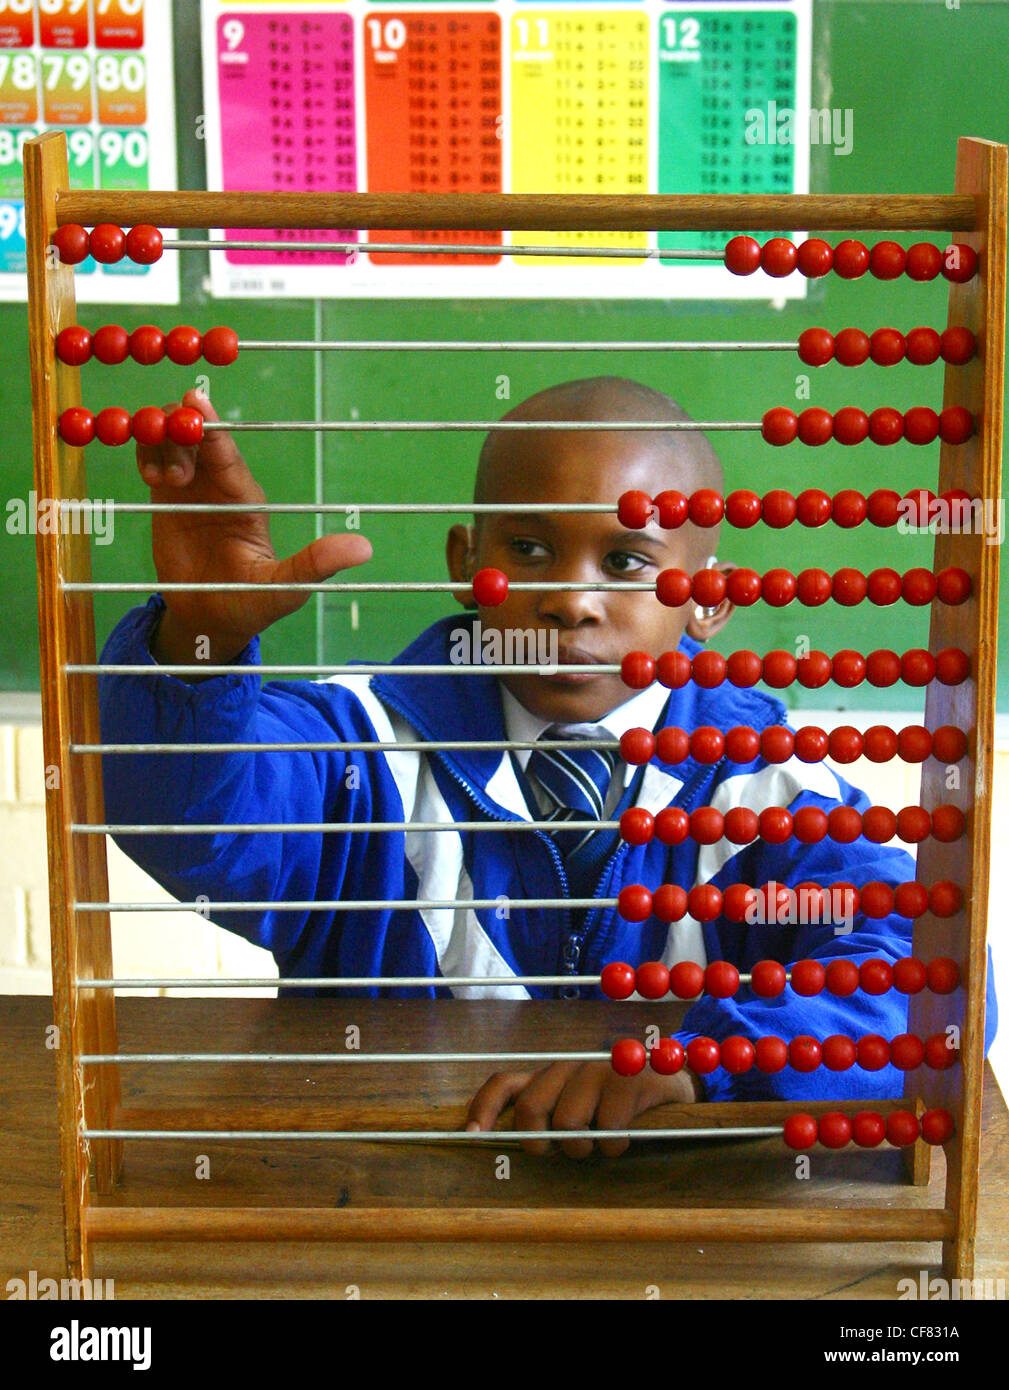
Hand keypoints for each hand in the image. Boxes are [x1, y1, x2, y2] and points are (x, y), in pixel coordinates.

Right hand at [140, 389, 372, 665]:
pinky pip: (153, 459)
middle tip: (176, 474)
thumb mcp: (285, 587)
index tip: (195, 404)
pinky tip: (148, 478)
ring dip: (163, 446)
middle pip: (200, 436)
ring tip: (162, 482)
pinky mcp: (165, 496)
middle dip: (183, 434)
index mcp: (247, 499)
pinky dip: (146, 455)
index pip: (229, 454)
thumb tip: (365, 548)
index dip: (213, 427)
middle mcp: (220, 485)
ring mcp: (192, 487)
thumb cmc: (252, 602)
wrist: (209, 619)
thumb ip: (314, 565)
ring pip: (173, 442)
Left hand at [465, 1059, 700, 1158]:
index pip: (504, 1084)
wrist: (672, 1082)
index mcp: (549, 1077)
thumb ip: (548, 1122)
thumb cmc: (617, 1107)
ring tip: (599, 1145)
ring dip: (582, 1147)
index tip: (471, 1136)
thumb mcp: (579, 1111)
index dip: (483, 1108)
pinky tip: (624, 1140)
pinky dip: (614, 1145)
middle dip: (539, 1140)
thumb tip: (504, 1151)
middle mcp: (567, 1067)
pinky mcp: (628, 1079)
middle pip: (530, 1106)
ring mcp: (597, 1070)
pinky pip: (608, 1126)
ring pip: (567, 1120)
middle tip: (561, 1153)